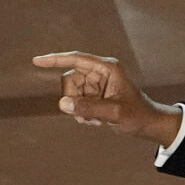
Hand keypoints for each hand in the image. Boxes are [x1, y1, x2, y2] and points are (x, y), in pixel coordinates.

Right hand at [30, 51, 184, 143]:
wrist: (148, 124)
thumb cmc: (137, 115)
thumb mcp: (114, 112)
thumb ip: (88, 108)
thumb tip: (62, 103)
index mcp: (107, 68)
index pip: (76, 60)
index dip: (55, 59)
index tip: (36, 61)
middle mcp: (100, 72)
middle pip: (70, 80)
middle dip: (73, 99)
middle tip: (88, 116)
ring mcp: (96, 84)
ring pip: (71, 93)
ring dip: (78, 110)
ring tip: (96, 121)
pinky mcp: (94, 95)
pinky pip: (76, 102)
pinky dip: (82, 114)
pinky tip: (97, 122)